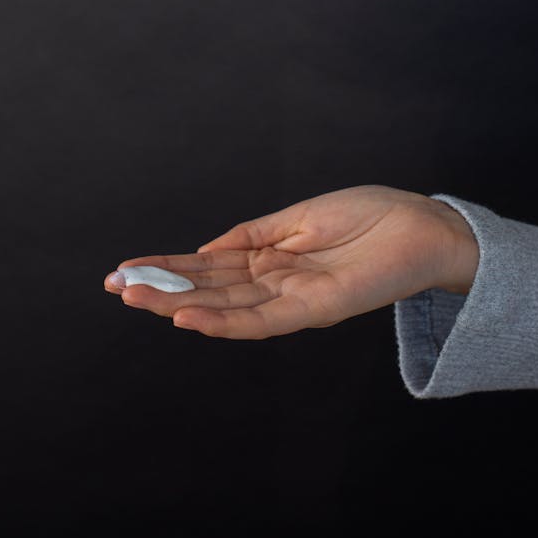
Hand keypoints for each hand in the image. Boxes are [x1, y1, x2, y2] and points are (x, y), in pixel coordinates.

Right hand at [103, 184, 478, 339]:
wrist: (422, 225)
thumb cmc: (368, 216)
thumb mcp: (296, 218)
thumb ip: (249, 237)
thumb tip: (204, 250)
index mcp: (268, 258)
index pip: (207, 267)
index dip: (166, 268)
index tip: (124, 268)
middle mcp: (274, 283)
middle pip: (208, 290)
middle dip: (160, 289)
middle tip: (115, 287)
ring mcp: (292, 298)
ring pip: (225, 309)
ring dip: (179, 306)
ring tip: (136, 299)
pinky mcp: (315, 308)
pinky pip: (262, 320)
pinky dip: (224, 321)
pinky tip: (188, 316)